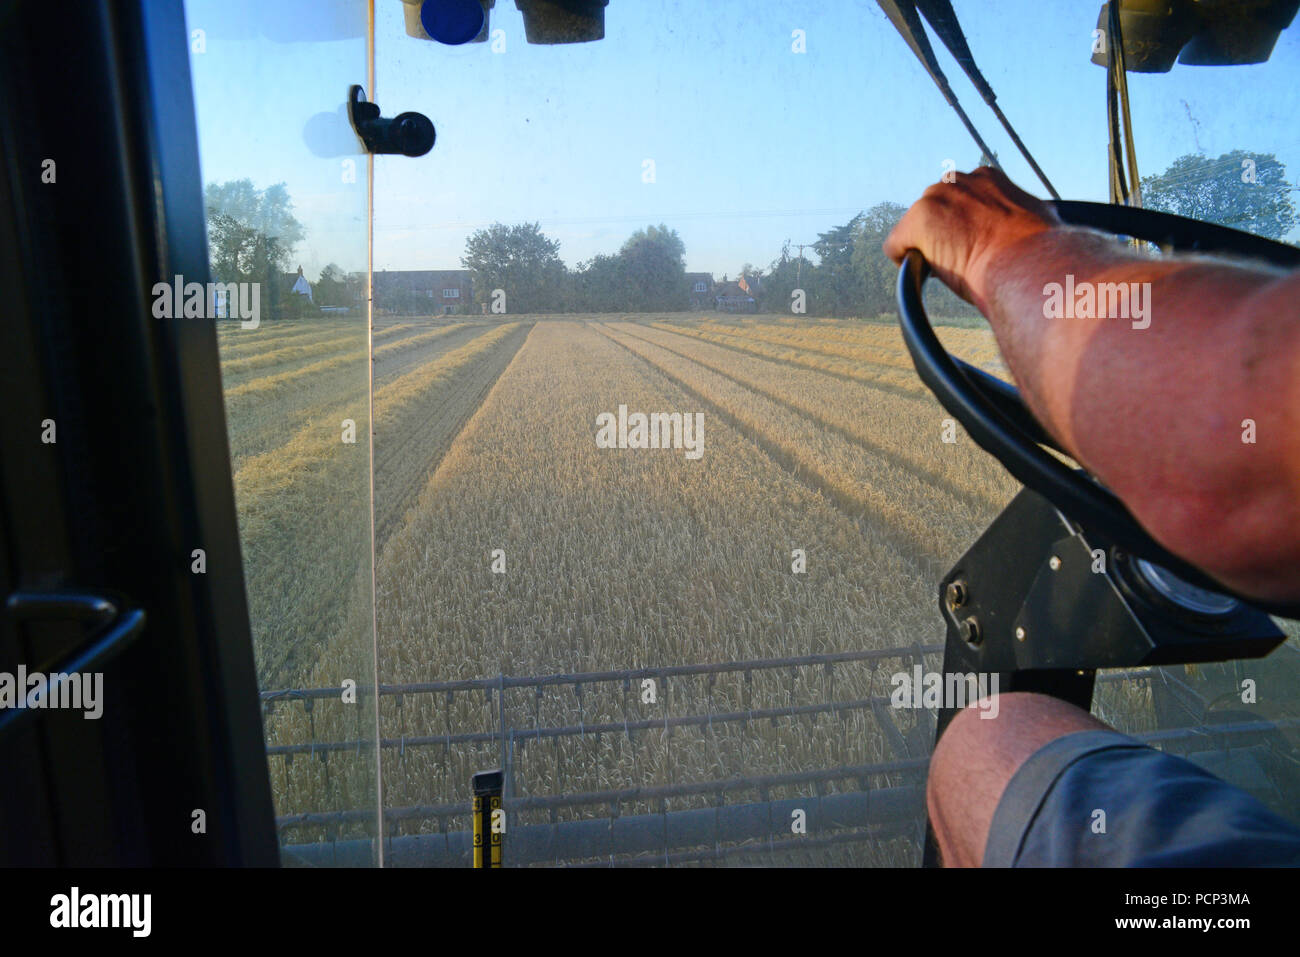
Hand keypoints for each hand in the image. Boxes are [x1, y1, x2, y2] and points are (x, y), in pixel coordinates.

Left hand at [883, 166, 1058, 313]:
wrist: (1029, 263)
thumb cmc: (1039, 254)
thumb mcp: (1037, 223)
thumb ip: (1021, 219)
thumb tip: (1035, 231)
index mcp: (988, 179)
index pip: (960, 202)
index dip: (964, 228)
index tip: (975, 246)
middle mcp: (958, 181)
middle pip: (934, 213)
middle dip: (943, 236)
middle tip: (965, 260)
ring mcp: (934, 199)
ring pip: (915, 230)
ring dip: (928, 249)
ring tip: (955, 268)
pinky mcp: (916, 222)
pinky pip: (894, 248)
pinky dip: (905, 264)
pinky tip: (930, 274)